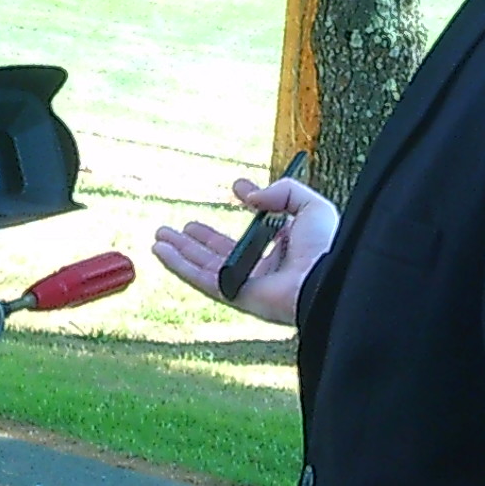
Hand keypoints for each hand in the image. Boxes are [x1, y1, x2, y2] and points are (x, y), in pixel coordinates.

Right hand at [152, 171, 337, 325]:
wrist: (323, 279)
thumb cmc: (324, 247)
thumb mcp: (312, 206)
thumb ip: (284, 192)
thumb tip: (250, 195)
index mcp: (283, 250)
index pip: (255, 232)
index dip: (247, 209)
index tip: (237, 189)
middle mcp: (262, 269)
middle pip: (221, 254)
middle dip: (197, 241)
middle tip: (179, 228)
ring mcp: (245, 284)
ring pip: (204, 267)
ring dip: (180, 252)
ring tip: (160, 237)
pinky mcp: (233, 296)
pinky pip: (201, 280)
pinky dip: (178, 266)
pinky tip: (161, 252)